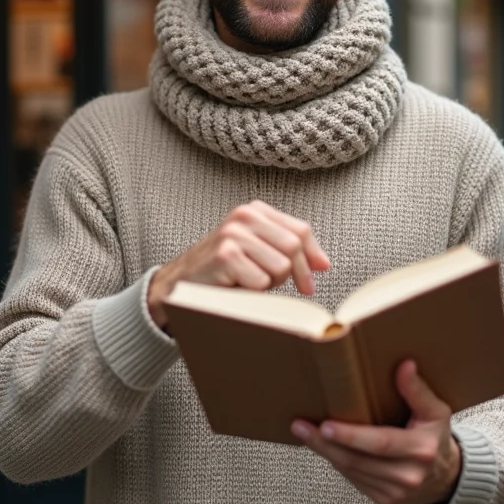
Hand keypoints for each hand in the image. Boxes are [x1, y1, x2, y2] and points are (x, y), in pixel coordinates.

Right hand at [147, 200, 329, 326]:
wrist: (178, 285)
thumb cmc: (223, 271)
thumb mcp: (257, 252)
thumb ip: (289, 250)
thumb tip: (324, 264)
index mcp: (255, 210)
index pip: (301, 231)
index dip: (311, 258)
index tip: (311, 281)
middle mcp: (244, 215)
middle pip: (294, 248)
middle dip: (291, 274)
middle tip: (272, 286)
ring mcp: (234, 233)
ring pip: (280, 266)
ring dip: (269, 284)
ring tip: (247, 282)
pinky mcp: (225, 255)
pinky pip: (261, 282)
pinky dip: (252, 292)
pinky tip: (234, 286)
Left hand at [292, 361, 460, 503]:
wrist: (445, 477)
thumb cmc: (436, 438)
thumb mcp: (435, 411)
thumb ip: (418, 390)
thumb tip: (405, 366)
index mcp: (421, 449)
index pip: (380, 443)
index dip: (351, 436)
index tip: (326, 425)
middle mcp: (407, 474)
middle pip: (357, 460)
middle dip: (325, 443)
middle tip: (302, 426)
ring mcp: (394, 491)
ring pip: (350, 471)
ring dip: (325, 452)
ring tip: (305, 433)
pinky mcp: (383, 500)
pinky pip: (353, 479)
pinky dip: (336, 462)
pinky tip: (324, 447)